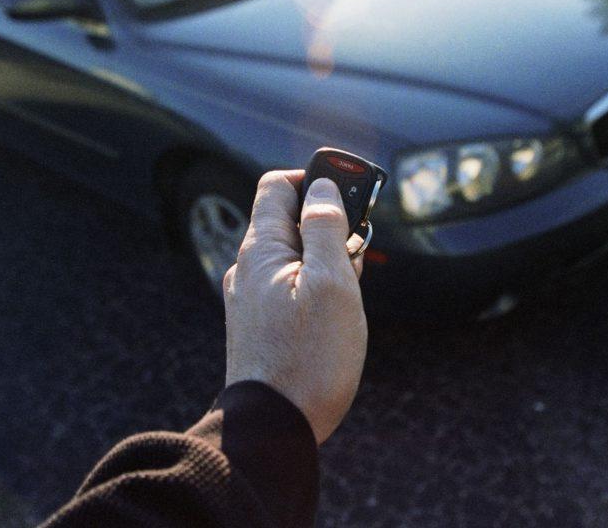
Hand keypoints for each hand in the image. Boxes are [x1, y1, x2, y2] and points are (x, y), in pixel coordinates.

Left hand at [223, 171, 366, 444]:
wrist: (276, 428)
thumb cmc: (309, 357)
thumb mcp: (330, 283)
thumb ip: (325, 229)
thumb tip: (323, 191)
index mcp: (260, 250)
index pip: (278, 186)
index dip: (315, 180)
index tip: (350, 194)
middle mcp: (249, 269)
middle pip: (289, 220)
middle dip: (329, 224)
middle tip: (359, 248)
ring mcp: (252, 298)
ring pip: (294, 255)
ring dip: (327, 258)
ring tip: (352, 284)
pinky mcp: (261, 325)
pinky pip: (290, 286)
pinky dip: (317, 284)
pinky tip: (338, 308)